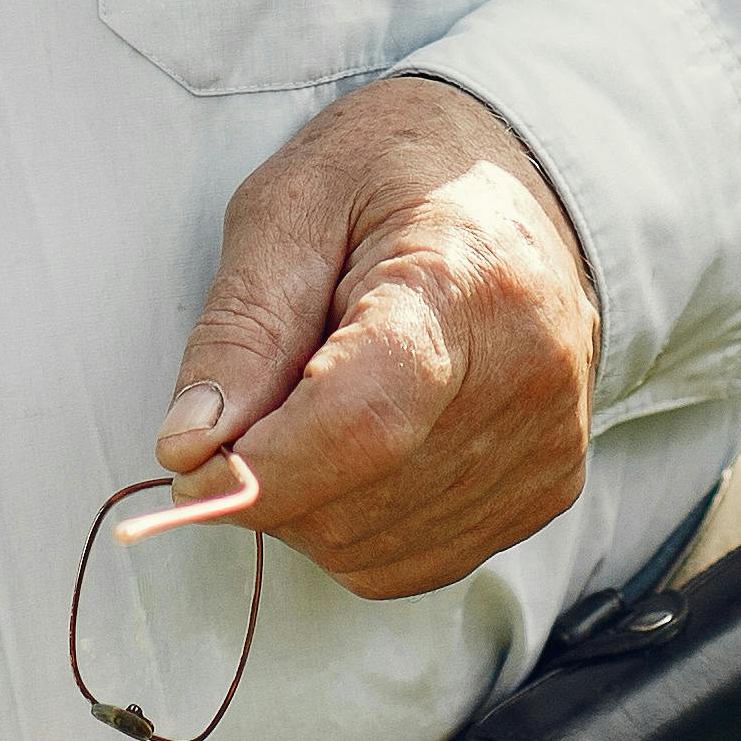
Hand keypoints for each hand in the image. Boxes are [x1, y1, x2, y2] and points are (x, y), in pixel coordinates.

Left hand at [155, 75, 601, 599]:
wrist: (507, 182)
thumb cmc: (387, 176)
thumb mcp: (288, 207)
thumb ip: (240, 328)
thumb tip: (189, 449)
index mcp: (465, 281)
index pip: (364, 420)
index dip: (263, 467)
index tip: (190, 463)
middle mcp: (530, 374)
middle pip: (359, 496)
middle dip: (269, 480)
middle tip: (249, 406)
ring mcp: (550, 442)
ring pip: (376, 548)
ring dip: (307, 508)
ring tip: (317, 407)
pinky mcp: (551, 489)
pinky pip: (415, 564)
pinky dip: (356, 529)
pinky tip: (361, 447)